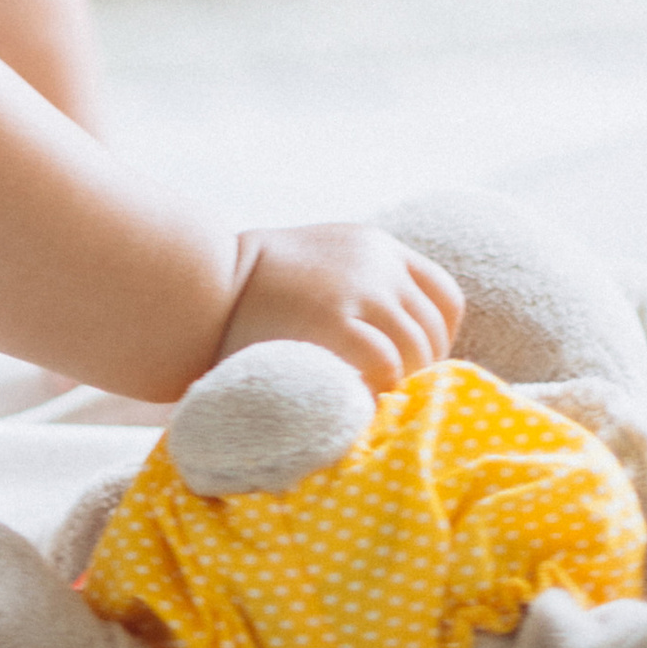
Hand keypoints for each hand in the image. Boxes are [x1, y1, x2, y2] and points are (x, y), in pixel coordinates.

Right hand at [217, 224, 463, 395]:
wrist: (202, 286)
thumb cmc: (256, 292)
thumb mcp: (321, 266)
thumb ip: (362, 288)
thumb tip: (406, 350)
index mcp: (375, 246)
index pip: (444, 297)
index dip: (436, 338)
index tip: (411, 364)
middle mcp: (376, 263)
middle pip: (432, 332)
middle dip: (417, 370)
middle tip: (383, 394)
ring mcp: (360, 291)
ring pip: (416, 353)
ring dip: (398, 384)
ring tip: (366, 400)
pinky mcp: (340, 323)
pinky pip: (388, 367)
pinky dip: (379, 390)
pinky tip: (354, 400)